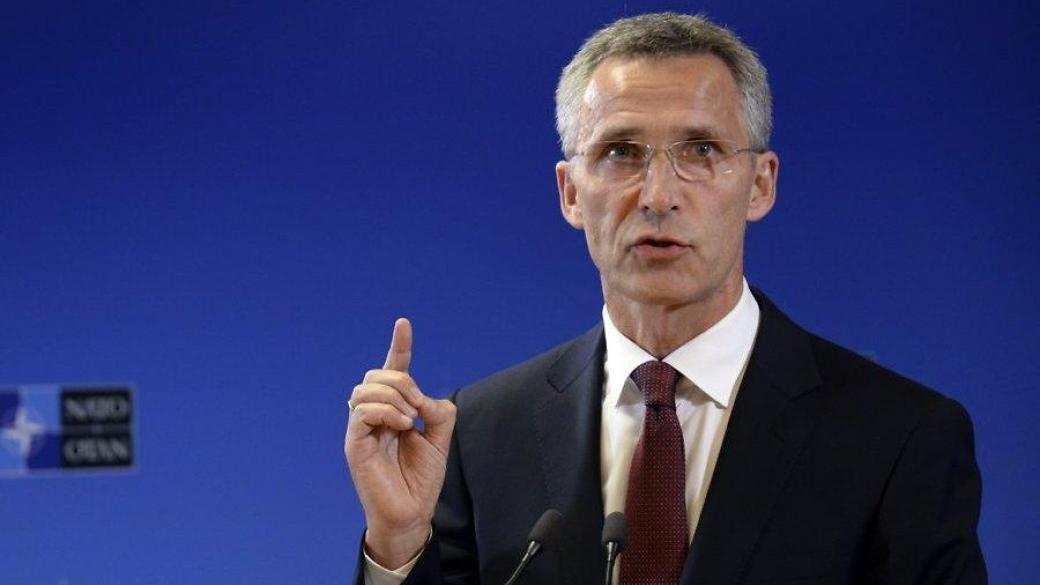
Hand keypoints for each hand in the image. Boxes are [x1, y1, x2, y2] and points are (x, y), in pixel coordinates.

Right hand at [345, 318, 456, 568]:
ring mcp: (362, 428)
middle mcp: (374, 414)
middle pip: (376, 374)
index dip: (399, 347)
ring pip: (366, 388)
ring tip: (409, 420)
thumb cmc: (421, 479)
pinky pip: (361, 410)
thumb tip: (423, 397)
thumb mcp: (440, 438)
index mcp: (395, 409)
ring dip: (394, 396)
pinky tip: (401, 426)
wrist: (412, 513)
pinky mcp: (354, 443)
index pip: (393, 370)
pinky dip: (385, 411)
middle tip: (418, 409)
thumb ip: (438, 411)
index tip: (403, 324)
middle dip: (402, 381)